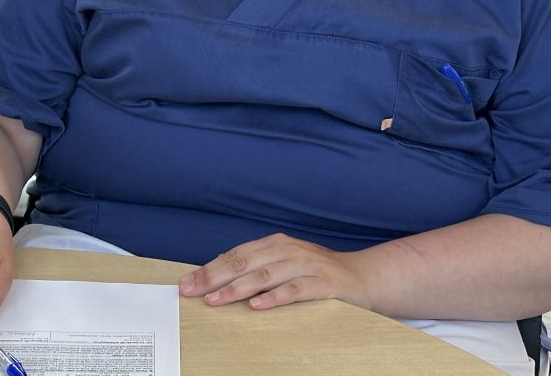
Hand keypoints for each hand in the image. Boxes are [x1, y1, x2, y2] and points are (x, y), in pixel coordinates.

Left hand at [179, 233, 372, 310]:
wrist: (364, 277)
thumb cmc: (316, 275)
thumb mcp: (285, 266)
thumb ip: (258, 270)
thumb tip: (217, 282)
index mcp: (274, 244)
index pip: (234, 256)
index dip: (208, 269)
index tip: (187, 284)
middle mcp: (287, 250)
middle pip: (243, 263)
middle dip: (213, 278)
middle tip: (192, 292)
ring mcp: (306, 264)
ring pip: (264, 275)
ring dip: (236, 289)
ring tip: (216, 300)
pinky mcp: (323, 282)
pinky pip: (294, 290)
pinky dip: (274, 297)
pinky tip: (257, 306)